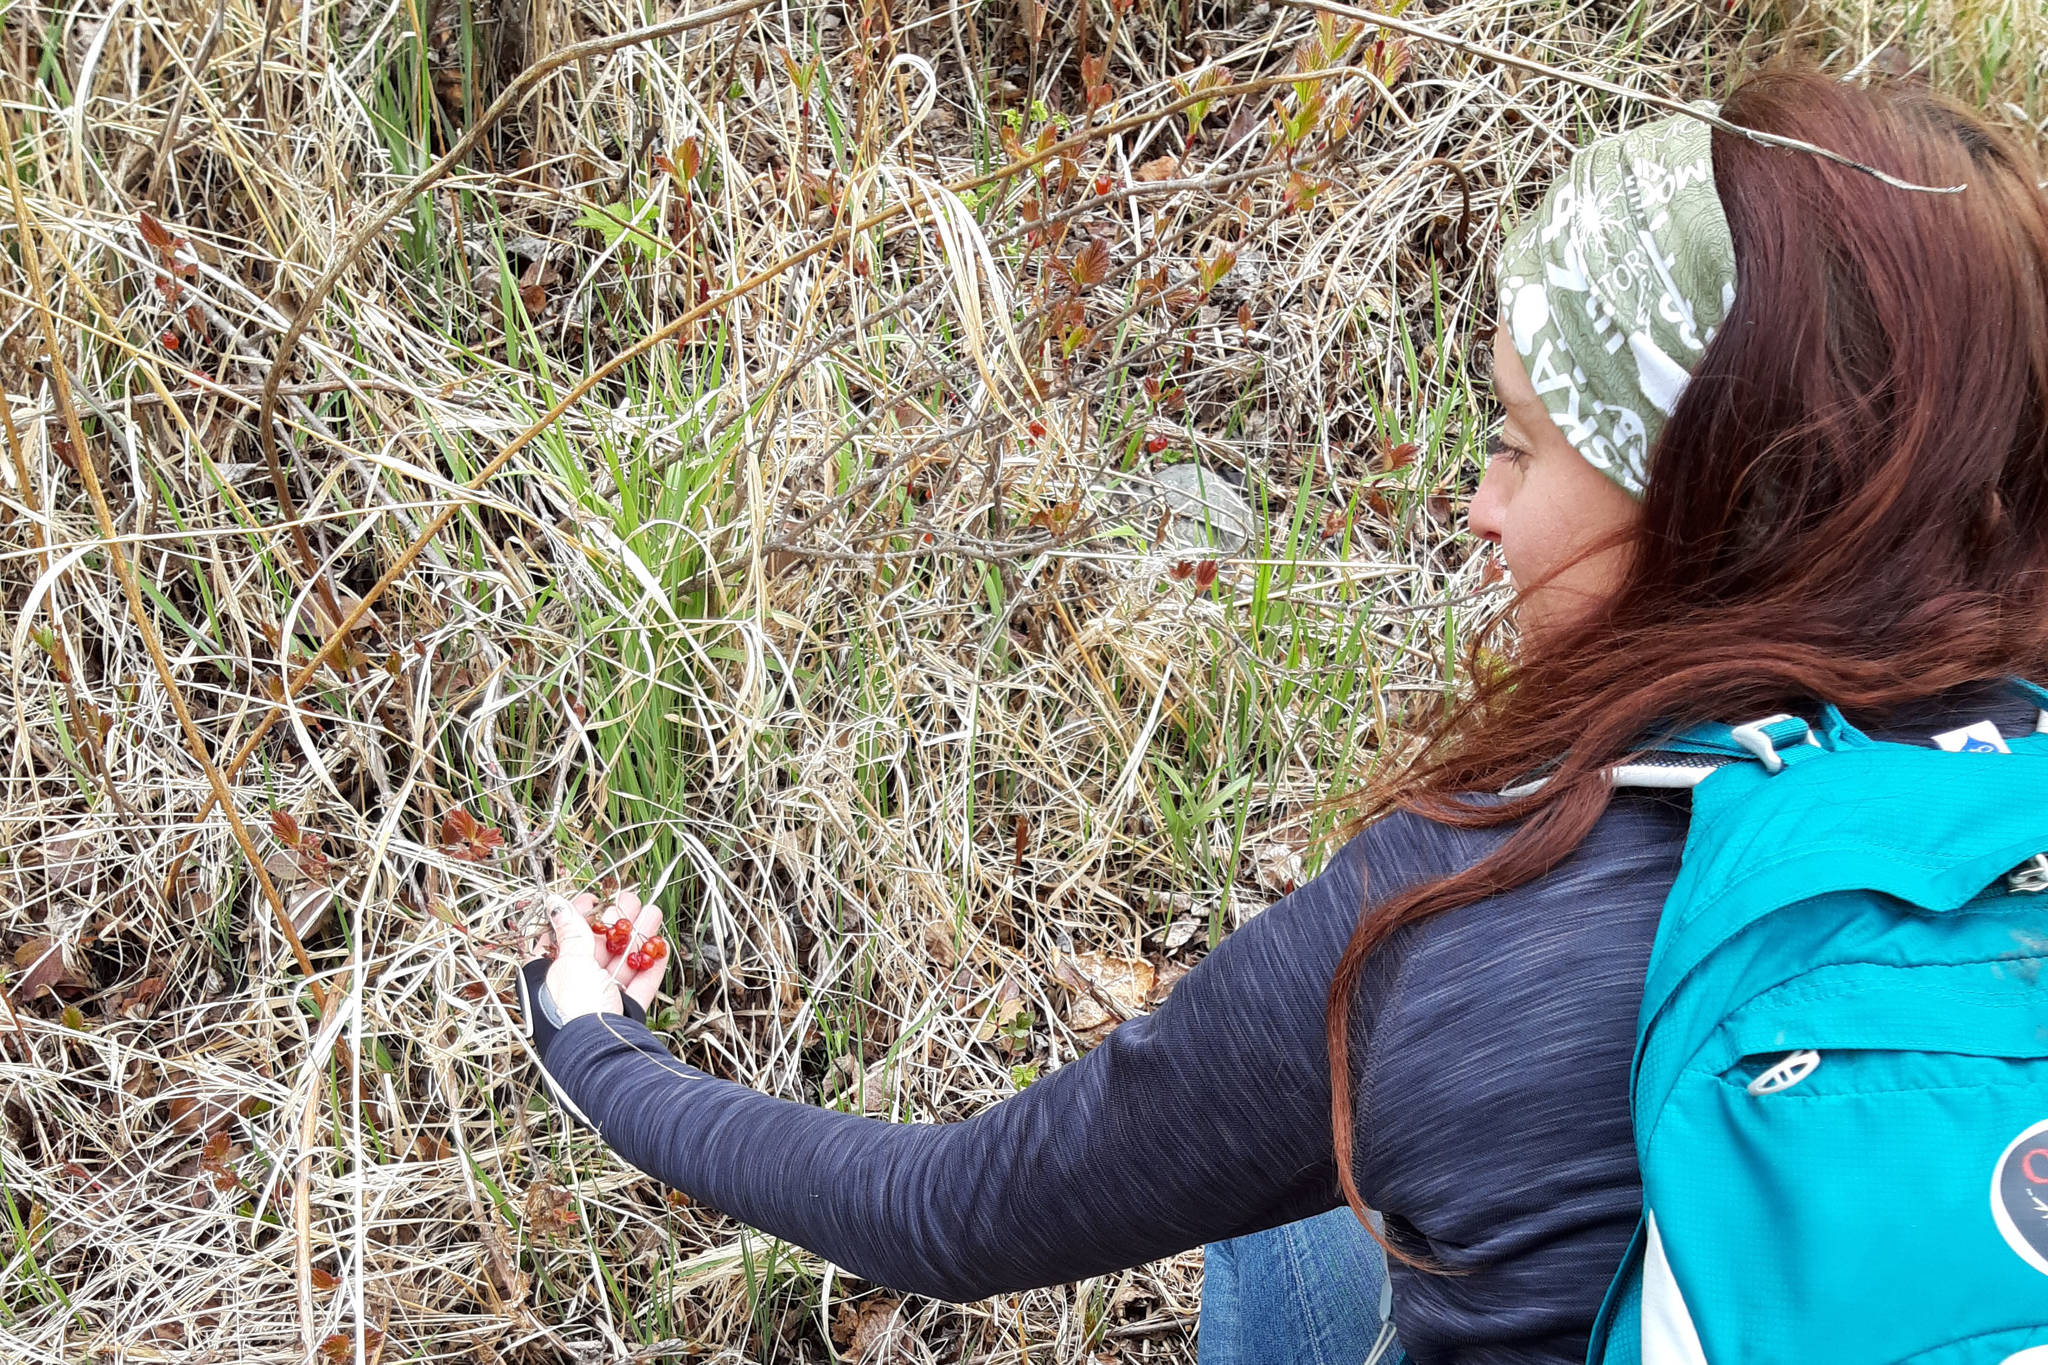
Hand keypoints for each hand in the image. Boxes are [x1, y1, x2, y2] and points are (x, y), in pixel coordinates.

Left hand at [545, 888, 669, 1023]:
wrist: (599, 1051)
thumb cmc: (573, 1007)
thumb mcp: (569, 961)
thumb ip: (571, 931)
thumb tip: (556, 904)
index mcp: (548, 974)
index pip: (560, 937)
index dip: (576, 915)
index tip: (593, 899)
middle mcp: (573, 986)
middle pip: (595, 947)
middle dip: (616, 922)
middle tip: (630, 901)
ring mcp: (600, 999)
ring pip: (620, 962)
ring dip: (638, 937)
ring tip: (652, 914)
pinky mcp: (623, 1011)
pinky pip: (638, 985)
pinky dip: (650, 966)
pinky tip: (659, 947)